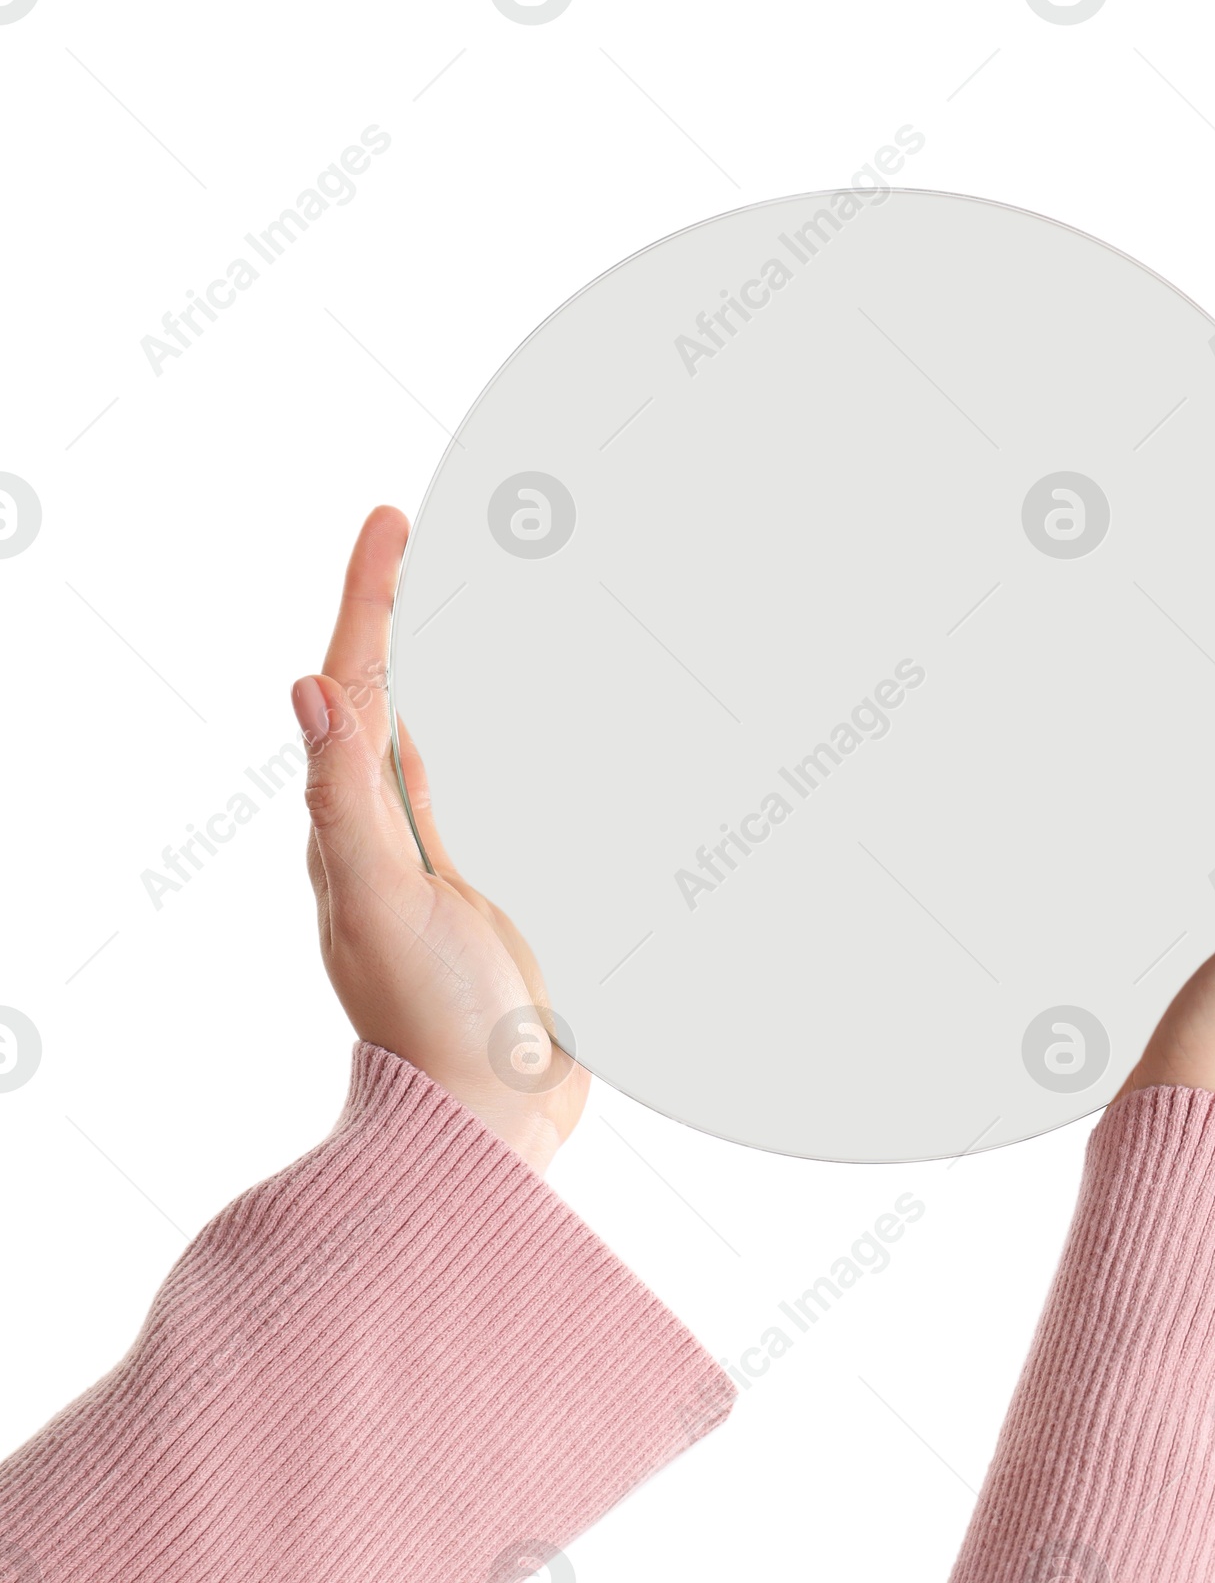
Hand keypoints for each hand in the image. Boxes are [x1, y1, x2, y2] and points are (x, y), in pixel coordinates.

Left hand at [291, 506, 588, 1172]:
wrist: (488, 1113)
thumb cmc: (433, 1016)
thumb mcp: (383, 900)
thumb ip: (346, 801)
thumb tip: (305, 689)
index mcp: (349, 825)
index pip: (351, 687)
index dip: (367, 602)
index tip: (390, 523)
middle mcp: (377, 832)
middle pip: (376, 699)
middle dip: (388, 618)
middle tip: (408, 541)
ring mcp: (427, 859)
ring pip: (416, 740)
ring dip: (422, 672)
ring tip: (440, 609)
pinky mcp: (474, 887)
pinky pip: (458, 791)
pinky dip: (462, 739)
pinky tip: (475, 728)